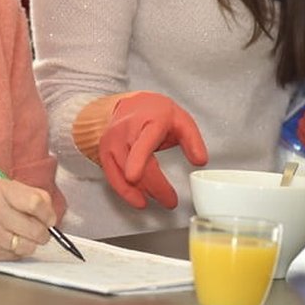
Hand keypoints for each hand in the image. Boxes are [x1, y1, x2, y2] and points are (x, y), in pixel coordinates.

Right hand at [0, 178, 55, 259]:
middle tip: (41, 231)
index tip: (50, 218)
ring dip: (31, 243)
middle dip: (43, 233)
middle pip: (35, 229)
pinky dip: (16, 251)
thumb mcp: (0, 187)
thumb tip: (50, 212)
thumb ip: (27, 195)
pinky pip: (14, 256)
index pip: (36, 203)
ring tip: (23, 236)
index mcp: (0, 190)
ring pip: (27, 246)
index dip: (49, 213)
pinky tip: (8, 241)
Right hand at [98, 91, 207, 208]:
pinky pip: (112, 176)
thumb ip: (193, 141)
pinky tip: (137, 199)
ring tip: (159, 199)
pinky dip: (124, 191)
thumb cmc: (156, 113)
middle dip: (154, 186)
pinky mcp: (105, 150)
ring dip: (142, 190)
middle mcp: (127, 130)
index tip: (133, 176)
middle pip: (135, 165)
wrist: (132, 104)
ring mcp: (113, 140)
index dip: (137, 160)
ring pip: (123, 173)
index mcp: (149, 121)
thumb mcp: (181, 120)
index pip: (142, 142)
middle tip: (170, 200)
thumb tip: (200, 161)